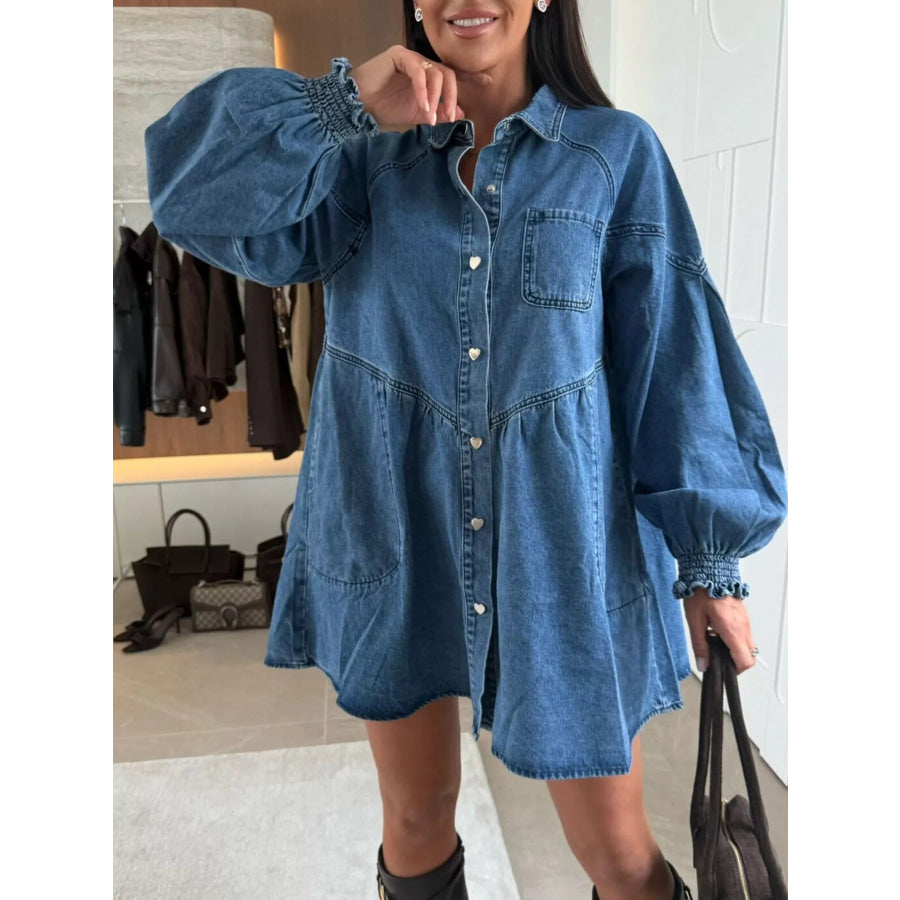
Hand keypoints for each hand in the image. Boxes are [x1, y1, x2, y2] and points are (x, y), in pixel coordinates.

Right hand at [351, 44, 491, 132]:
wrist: (360, 106)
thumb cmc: (386, 109)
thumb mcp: (418, 115)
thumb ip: (439, 113)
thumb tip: (461, 112)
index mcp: (427, 76)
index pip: (453, 75)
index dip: (470, 77)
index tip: (487, 81)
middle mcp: (421, 64)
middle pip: (448, 74)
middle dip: (452, 97)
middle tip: (450, 117)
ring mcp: (411, 58)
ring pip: (436, 72)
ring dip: (437, 97)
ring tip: (430, 116)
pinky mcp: (399, 56)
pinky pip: (418, 70)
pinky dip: (423, 90)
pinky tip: (423, 105)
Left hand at [682, 589, 758, 674]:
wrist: (710, 570)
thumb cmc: (701, 591)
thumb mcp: (695, 620)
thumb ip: (700, 645)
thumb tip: (703, 664)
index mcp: (733, 630)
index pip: (745, 661)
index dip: (734, 670)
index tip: (722, 667)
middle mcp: (743, 627)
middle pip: (749, 656)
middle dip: (735, 660)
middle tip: (718, 655)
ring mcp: (745, 620)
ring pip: (748, 645)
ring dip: (734, 648)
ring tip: (715, 639)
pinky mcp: (743, 615)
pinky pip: (744, 633)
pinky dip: (735, 638)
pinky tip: (718, 630)